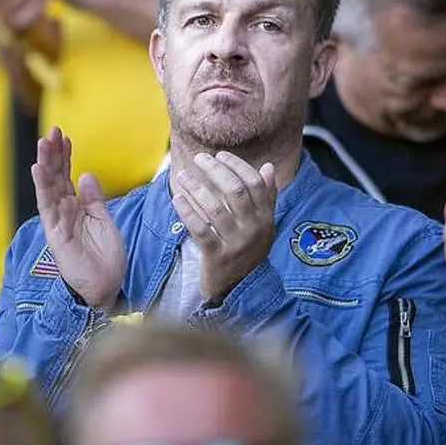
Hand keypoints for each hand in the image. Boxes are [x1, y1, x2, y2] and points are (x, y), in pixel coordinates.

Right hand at [32, 127, 125, 306]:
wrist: (107, 287)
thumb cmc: (105, 257)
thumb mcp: (104, 221)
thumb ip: (94, 199)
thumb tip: (85, 174)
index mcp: (76, 208)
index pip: (67, 178)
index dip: (65, 158)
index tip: (65, 137)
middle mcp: (64, 213)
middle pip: (56, 178)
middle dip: (53, 155)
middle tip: (52, 131)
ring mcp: (58, 222)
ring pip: (49, 188)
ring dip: (45, 165)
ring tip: (43, 143)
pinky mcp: (55, 234)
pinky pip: (47, 207)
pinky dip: (42, 188)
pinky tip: (38, 170)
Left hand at [172, 153, 278, 299]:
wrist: (240, 289)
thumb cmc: (247, 251)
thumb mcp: (262, 225)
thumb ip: (266, 197)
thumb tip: (268, 166)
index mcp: (266, 218)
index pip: (254, 183)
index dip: (237, 165)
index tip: (219, 155)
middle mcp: (254, 229)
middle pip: (235, 191)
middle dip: (215, 170)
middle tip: (199, 159)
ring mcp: (236, 244)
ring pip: (215, 208)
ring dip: (196, 187)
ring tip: (182, 175)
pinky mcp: (217, 257)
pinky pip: (201, 230)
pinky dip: (188, 212)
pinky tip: (178, 199)